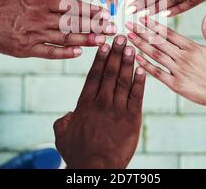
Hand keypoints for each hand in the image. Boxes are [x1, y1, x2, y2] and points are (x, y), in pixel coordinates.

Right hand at [0, 0, 113, 58]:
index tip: (104, 12)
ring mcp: (33, 35)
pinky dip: (64, 53)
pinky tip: (78, 53)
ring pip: (65, 38)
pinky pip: (49, 52)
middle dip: (94, 26)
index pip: (71, 5)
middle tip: (111, 28)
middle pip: (73, 23)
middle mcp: (40, 18)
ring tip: (102, 40)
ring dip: (85, 40)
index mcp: (40, 0)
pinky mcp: (25, 49)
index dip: (89, 10)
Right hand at [54, 36, 144, 168]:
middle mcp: (102, 102)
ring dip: (128, 63)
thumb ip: (64, 120)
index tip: (104, 45)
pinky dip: (140, 82)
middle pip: (110, 73)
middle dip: (116, 54)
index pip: (94, 76)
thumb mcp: (62, 135)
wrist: (96, 168)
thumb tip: (68, 114)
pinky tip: (142, 69)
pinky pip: (137, 96)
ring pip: (123, 81)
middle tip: (121, 38)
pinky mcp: (132, 118)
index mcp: (85, 104)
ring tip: (131, 47)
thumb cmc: (77, 153)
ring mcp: (118, 109)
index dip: (100, 59)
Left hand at [126, 14, 205, 110]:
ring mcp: (178, 71)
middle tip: (128, 24)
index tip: (142, 18)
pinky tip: (135, 58)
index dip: (154, 24)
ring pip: (155, 55)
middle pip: (158, 41)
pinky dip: (146, 65)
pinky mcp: (176, 84)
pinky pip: (157, 73)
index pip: (168, 32)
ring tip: (128, 37)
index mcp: (191, 47)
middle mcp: (183, 57)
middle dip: (142, 32)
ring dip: (140, 45)